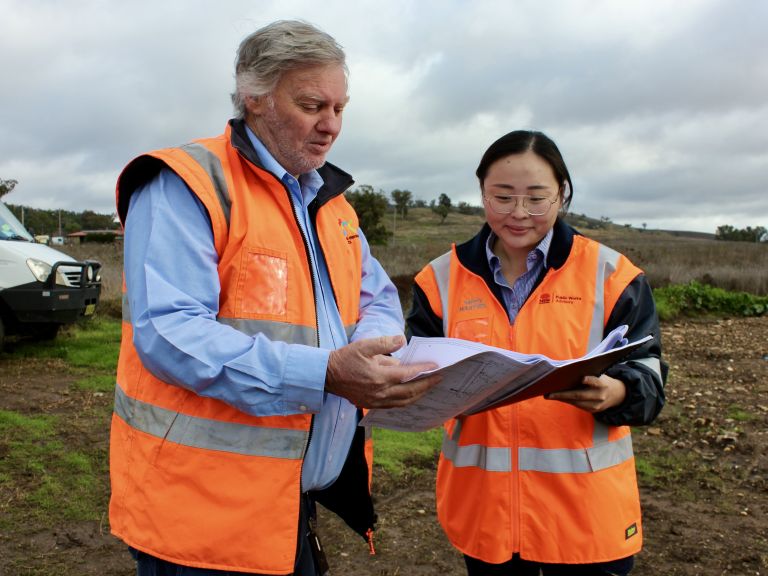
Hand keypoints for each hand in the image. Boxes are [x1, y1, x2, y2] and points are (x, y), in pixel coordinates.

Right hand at [325, 335, 441, 408]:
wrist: (328, 375)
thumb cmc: (346, 358)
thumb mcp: (364, 345)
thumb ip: (385, 342)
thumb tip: (402, 340)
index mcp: (378, 376)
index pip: (407, 374)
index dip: (422, 371)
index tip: (435, 367)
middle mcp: (379, 392)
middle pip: (409, 392)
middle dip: (426, 385)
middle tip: (439, 378)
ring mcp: (375, 401)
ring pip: (403, 402)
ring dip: (418, 395)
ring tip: (428, 387)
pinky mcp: (371, 405)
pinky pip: (394, 406)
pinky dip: (406, 401)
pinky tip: (412, 394)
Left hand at [545, 374, 625, 412]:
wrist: (617, 394)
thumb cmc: (602, 380)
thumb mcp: (599, 374)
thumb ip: (587, 373)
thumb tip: (567, 368)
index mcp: (603, 384)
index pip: (596, 382)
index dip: (590, 380)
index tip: (582, 378)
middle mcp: (600, 396)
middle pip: (580, 395)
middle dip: (563, 394)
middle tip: (549, 393)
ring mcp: (597, 405)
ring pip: (576, 403)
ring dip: (562, 399)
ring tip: (549, 396)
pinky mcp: (593, 411)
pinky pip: (577, 406)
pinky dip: (567, 401)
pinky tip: (557, 398)